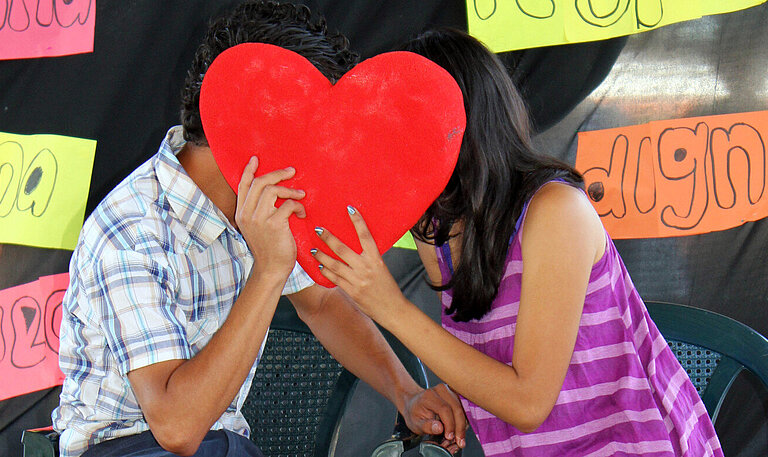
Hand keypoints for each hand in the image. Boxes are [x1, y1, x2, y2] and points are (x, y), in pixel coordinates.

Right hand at [235, 156, 305, 279]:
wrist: (271, 270)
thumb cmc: (269, 248)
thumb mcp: (258, 227)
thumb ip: (260, 211)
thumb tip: (274, 192)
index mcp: (242, 213)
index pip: (243, 186)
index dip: (248, 170)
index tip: (256, 159)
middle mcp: (247, 214)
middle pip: (260, 183)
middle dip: (277, 174)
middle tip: (291, 172)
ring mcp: (259, 219)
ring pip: (273, 190)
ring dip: (290, 190)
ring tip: (301, 195)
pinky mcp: (274, 225)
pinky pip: (287, 205)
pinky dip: (297, 206)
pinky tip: (301, 213)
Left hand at [311, 206, 403, 320]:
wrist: (392, 309)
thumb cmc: (387, 287)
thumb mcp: (381, 268)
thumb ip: (368, 258)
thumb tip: (355, 247)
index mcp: (376, 259)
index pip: (366, 236)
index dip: (358, 221)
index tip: (350, 208)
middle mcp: (366, 268)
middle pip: (343, 249)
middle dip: (328, 238)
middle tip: (318, 229)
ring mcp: (357, 280)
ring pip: (334, 264)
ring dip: (322, 255)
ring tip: (313, 249)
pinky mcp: (351, 291)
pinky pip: (334, 278)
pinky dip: (326, 271)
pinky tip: (320, 265)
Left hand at [402, 384, 466, 452]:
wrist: (414, 403)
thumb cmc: (415, 413)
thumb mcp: (415, 423)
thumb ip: (427, 426)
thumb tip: (439, 428)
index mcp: (429, 395)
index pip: (445, 409)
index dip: (450, 424)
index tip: (449, 437)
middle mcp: (442, 390)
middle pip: (457, 408)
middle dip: (460, 427)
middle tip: (458, 442)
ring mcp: (450, 390)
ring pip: (463, 409)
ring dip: (463, 425)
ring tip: (458, 438)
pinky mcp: (456, 394)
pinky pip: (465, 408)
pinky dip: (464, 421)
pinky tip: (459, 430)